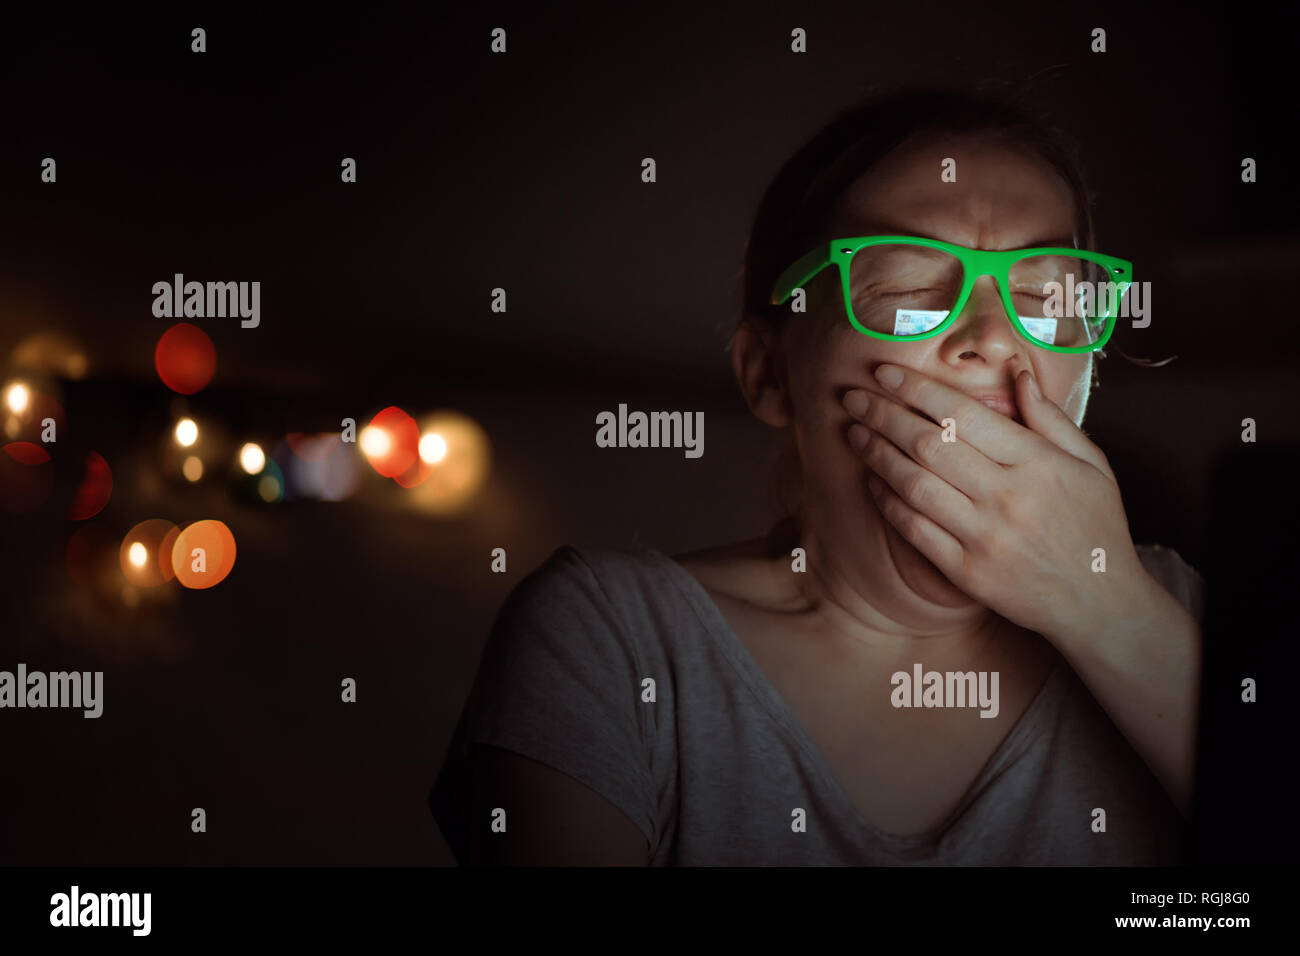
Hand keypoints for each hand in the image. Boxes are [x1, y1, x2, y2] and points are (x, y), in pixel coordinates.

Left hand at [842, 363, 1155, 644]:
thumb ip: (1051, 417)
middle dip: (884, 415)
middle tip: (853, 397)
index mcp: (1037, 463)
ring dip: (877, 455)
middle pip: (929, 445)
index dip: (917, 390)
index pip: (964, 414)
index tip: (885, 372)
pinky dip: (887, 502)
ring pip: (915, 485)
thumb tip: (1018, 373)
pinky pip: (915, 530)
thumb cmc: (1095, 526)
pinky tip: (871, 480)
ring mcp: (984, 537)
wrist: (1098, 602)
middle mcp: (1007, 497)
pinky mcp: (967, 572)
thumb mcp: (1091, 464)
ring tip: (854, 432)